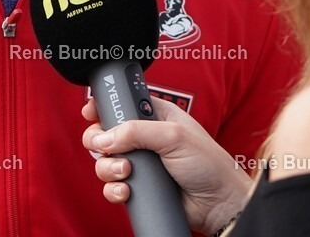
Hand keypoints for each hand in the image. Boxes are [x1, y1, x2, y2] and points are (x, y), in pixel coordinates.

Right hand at [81, 97, 251, 235]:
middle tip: (107, 147)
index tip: (90, 112)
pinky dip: (113, 190)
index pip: (121, 103)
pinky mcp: (139, 187)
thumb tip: (104, 137)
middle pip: (105, 133)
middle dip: (99, 141)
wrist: (219, 205)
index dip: (103, 106)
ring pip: (104, 161)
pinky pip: (112, 187)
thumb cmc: (208, 164)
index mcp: (155, 116)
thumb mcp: (174, 136)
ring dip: (108, 168)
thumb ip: (136, 131)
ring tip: (126, 172)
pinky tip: (126, 191)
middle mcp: (144, 138)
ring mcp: (140, 164)